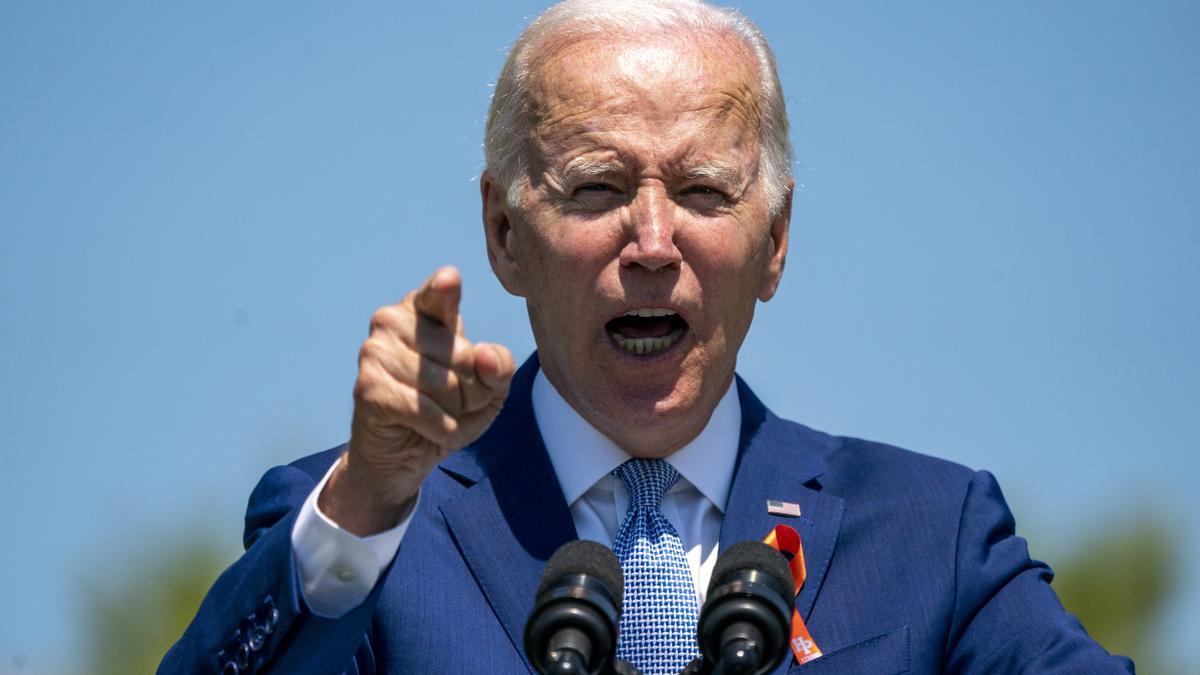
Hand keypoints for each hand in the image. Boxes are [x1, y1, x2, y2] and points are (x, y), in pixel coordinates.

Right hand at [320, 266, 515, 535]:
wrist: (405, 455)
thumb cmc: (449, 409)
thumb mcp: (489, 389)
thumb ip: (500, 367)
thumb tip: (483, 356)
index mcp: (424, 308)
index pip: (441, 291)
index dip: (446, 289)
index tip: (449, 281)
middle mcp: (393, 320)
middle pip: (465, 357)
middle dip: (472, 392)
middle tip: (451, 402)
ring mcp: (374, 351)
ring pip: (446, 386)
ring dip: (454, 413)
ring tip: (437, 415)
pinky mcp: (367, 387)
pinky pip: (424, 409)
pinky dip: (439, 429)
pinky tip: (429, 430)